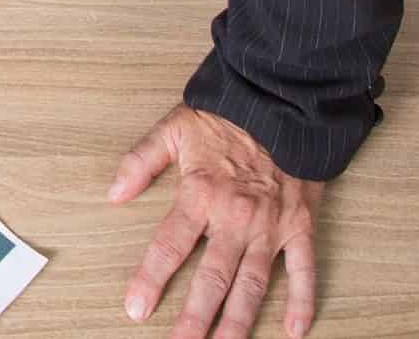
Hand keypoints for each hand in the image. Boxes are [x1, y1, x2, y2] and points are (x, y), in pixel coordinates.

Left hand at [110, 105, 322, 338]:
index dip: (151, 280)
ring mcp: (271, 227)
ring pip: (253, 285)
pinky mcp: (301, 226)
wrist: (282, 102)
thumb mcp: (173, 128)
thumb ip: (141, 161)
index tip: (136, 309)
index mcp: (201, 195)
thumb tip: (114, 193)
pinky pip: (304, 271)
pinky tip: (294, 331)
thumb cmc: (225, 116)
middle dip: (196, 318)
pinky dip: (303, 302)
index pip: (169, 247)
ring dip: (239, 323)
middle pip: (212, 279)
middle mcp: (236, 218)